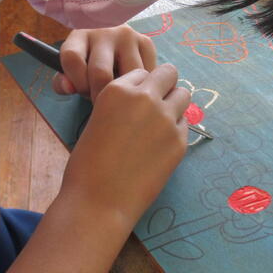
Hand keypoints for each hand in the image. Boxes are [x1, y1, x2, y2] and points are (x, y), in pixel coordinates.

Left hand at [52, 26, 156, 101]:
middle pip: (101, 73)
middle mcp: (104, 31)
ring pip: (126, 77)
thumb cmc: (88, 63)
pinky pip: (144, 74)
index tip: (81, 90)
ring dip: (122, 92)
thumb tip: (68, 88)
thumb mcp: (71, 70)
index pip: (72, 58)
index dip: (76, 81)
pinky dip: (138, 85)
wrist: (114, 41)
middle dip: (99, 94)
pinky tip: (132, 84)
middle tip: (101, 98)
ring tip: (118, 92)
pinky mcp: (146, 42)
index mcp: (79, 35)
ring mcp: (127, 35)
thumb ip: (62, 83)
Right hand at [61, 64, 190, 227]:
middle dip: (163, 85)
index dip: (139, 87)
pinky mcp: (179, 141)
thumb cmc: (88, 163)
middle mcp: (145, 98)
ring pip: (183, 94)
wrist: (99, 200)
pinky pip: (185, 123)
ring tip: (160, 124)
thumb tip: (146, 98)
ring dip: (174, 104)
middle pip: (169, 73)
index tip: (135, 103)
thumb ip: (122, 104)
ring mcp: (166, 119)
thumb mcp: (98, 119)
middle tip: (155, 104)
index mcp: (118, 89)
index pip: (141, 72)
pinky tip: (160, 147)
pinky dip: (176, 130)